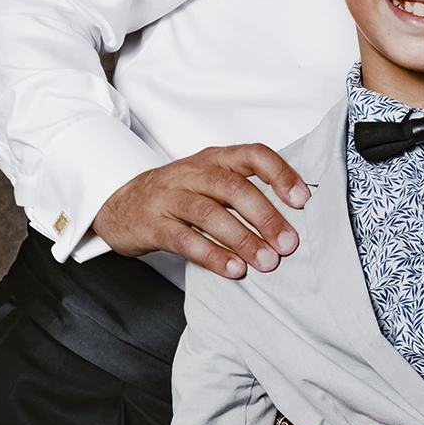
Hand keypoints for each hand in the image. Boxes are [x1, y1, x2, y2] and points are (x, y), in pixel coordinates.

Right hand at [92, 143, 308, 276]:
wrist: (120, 204)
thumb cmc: (181, 195)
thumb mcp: (212, 182)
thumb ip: (247, 192)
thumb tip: (293, 221)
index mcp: (216, 158)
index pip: (253, 155)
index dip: (280, 174)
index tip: (302, 200)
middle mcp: (194, 173)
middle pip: (233, 188)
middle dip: (265, 216)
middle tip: (288, 244)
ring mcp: (170, 197)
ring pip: (210, 214)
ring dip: (242, 239)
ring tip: (267, 262)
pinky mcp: (153, 224)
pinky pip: (184, 239)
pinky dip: (212, 255)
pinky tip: (233, 269)